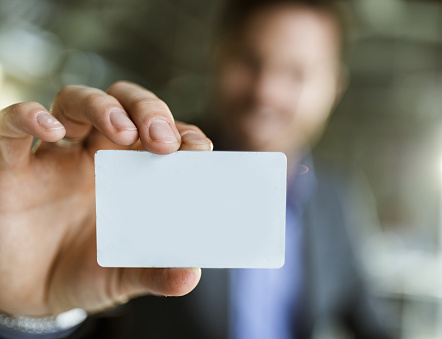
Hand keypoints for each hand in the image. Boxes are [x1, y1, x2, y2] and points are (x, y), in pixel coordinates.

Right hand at [0, 81, 211, 315]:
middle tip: (162, 138)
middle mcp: (94, 154)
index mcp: (128, 172)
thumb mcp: (122, 276)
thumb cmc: (82, 272)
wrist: (28, 296)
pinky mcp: (9, 165)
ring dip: (102, 106)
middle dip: (147, 110)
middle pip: (123, 104)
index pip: (160, 134)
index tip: (198, 148)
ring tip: (123, 131)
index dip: (181, 132)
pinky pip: (10, 126)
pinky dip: (28, 117)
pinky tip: (50, 129)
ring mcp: (52, 156)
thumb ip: (155, 271)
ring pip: (75, 101)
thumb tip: (189, 276)